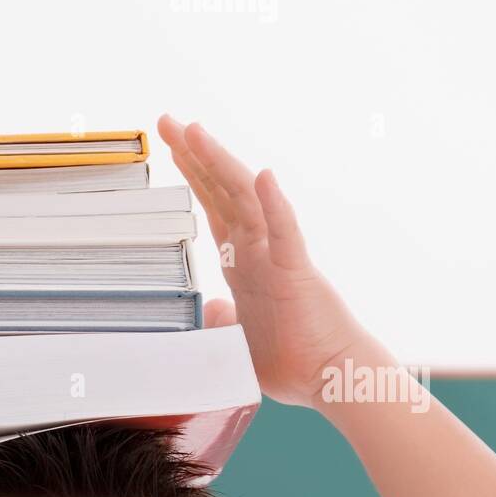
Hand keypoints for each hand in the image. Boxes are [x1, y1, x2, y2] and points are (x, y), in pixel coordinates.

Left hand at [157, 115, 370, 408]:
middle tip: (166, 120)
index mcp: (244, 262)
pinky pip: (285, 233)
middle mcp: (258, 250)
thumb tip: (212, 309)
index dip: (192, 174)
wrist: (329, 377)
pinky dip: (274, 204)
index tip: (171, 144)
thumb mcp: (240, 339)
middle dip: (194, 154)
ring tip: (194, 131)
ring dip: (220, 163)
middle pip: (222, 190)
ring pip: (245, 200)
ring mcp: (276, 257)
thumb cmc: (292, 360)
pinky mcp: (296, 273)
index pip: (213, 206)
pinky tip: (264, 176)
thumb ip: (224, 320)